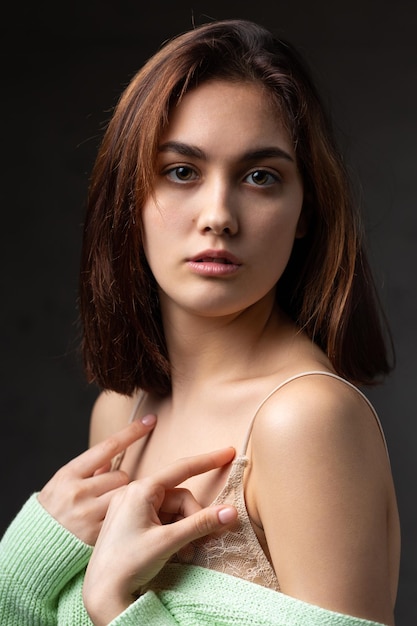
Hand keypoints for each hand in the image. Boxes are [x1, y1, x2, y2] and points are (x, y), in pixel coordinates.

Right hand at [37, 415, 156, 544]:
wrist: (35, 544)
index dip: (132, 432)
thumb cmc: (54, 507)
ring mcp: (87, 515)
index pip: (108, 446)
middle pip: (121, 476)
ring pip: (123, 495)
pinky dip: (119, 516)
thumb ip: (91, 469)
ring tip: (104, 507)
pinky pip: (121, 516)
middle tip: (104, 493)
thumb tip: (116, 453)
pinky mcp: (96, 535)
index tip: (150, 420)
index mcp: (68, 474)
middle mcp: (77, 492)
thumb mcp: (65, 481)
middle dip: (118, 482)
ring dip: (120, 498)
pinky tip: (111, 522)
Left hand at [83, 447, 237, 624]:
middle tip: (203, 543)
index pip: (181, 469)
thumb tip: (230, 511)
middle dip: (193, 519)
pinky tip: (174, 551)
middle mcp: (134, 493)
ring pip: (172, 510)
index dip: (207, 461)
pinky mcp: (130, 521)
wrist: (101, 593)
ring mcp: (131, 507)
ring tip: (185, 553)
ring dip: (184, 529)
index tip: (228, 452)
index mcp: (141, 490)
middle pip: (179, 497)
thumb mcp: (169, 541)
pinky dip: (173, 532)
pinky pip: (161, 518)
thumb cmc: (127, 564)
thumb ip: (200, 524)